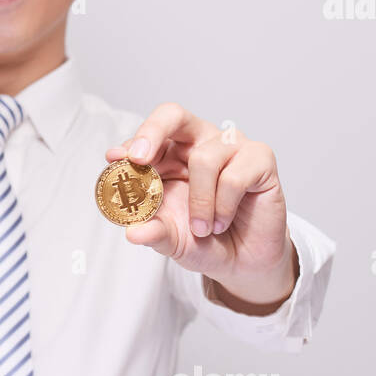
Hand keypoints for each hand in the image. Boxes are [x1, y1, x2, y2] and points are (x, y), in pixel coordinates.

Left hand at [106, 102, 296, 308]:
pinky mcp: (260, 158)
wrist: (244, 261)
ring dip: (199, 202)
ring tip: (202, 229)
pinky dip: (223, 206)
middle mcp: (199, 142)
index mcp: (171, 154)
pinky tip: (223, 222)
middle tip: (139, 159)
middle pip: (173, 114)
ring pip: (204, 158)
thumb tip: (132, 233)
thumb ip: (153, 232)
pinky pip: (234, 176)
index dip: (132, 143)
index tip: (114, 159)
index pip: (149, 134)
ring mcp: (231, 147)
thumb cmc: (205, 240)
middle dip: (151, 132)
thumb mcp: (171, 239)